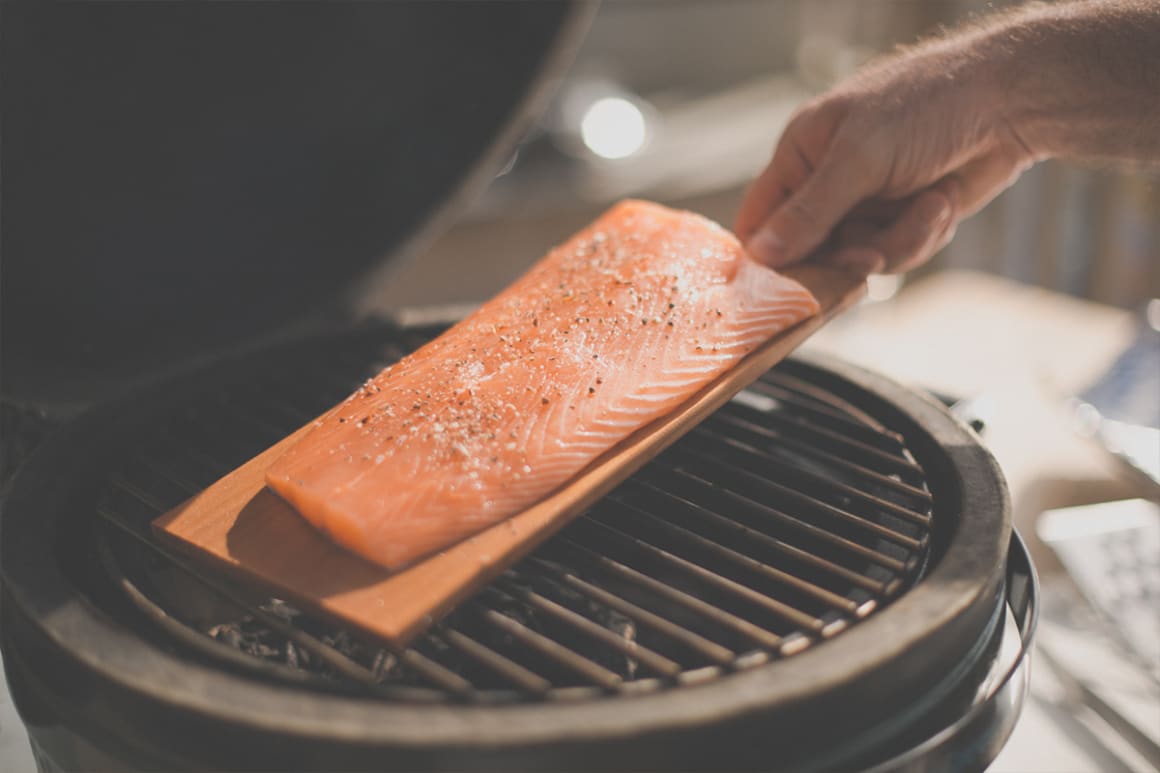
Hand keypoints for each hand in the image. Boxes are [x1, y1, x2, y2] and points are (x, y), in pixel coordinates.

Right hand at [735, 34, 1037, 274]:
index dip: (767, 255)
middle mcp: (828, 183)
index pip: (760, 219)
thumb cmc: (925, 108)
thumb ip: (808, 212)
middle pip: (812, 253)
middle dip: (849, 254)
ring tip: (931, 202)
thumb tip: (759, 254)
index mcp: (801, 155)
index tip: (783, 284)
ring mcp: (866, 204)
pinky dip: (923, 234)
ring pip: (860, 260)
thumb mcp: (858, 160)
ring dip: (899, 241)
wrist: (1010, 103)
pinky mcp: (902, 220)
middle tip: (871, 252)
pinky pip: (897, 255)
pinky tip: (943, 201)